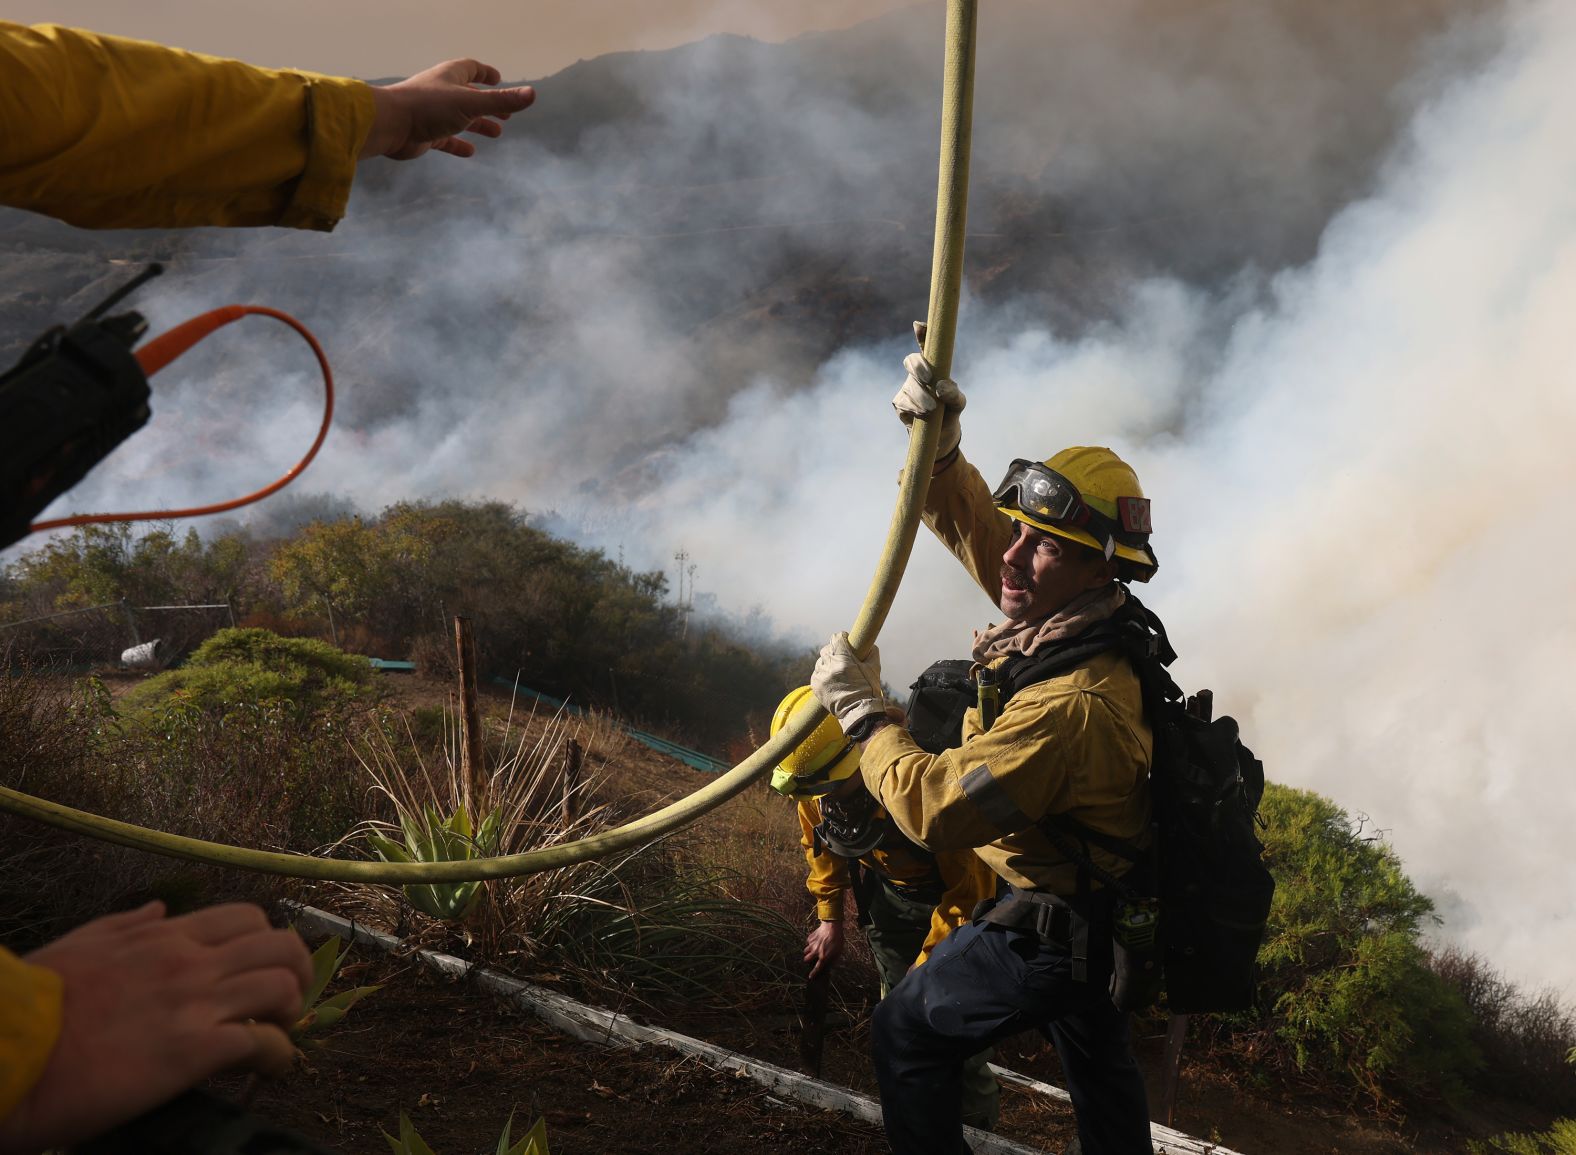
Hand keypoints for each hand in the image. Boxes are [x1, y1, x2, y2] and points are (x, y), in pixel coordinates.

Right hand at [0, 902, 313, 1152]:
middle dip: (298, 971)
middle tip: (290, 1000)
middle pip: (279, 945)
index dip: (267, 941)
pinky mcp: (193, 1051)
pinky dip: (279, 1056)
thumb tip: (160, 907)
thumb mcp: (82, 944)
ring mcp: (195, 1004)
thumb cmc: (34, 1004)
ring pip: (283, 987)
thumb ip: (127, 924)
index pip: (245, 918)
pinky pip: (262, 1043)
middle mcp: (189, 962)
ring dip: (293, 1012)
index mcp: (163, 936)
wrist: (7, 1052)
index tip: (266, 967)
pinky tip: (272, 1068)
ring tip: (280, 1033)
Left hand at [361, 58, 535, 160]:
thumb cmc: (430, 107)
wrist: (391, 125)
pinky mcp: (425, 134)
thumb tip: (532, 94)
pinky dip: (459, 144)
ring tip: (496, 133)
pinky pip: (446, 139)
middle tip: (506, 115)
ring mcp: (432, 114)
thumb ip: (501, 100)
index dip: (486, 74)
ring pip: (460, 118)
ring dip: (478, 124)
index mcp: (450, 77)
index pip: (471, 69)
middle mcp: (441, 92)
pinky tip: (470, 152)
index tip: (499, 79)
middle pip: (469, 95)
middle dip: (488, 104)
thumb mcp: (471, 103)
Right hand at [804, 920, 844, 978]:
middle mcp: (815, 952)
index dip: (813, 973)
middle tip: (812, 957)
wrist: (832, 926)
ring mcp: (812, 945)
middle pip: (806, 959)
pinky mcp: (810, 938)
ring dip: (808, 951)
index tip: (810, 977)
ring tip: (814, 948)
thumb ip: (833, 960)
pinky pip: (808, 943)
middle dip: (808, 960)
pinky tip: (816, 940)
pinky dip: (811, 943)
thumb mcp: (838, 952)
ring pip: (805, 951)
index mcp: (823, 956)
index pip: (817, 968)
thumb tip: (829, 965)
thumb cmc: (837, 940)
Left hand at [811, 632, 885, 733]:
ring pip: (820, 662)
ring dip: (828, 663)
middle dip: (834, 650)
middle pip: (827, 649)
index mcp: (844, 660)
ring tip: (837, 671)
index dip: (842, 637)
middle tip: (842, 657)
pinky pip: (816, 674)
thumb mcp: (874, 668)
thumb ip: (871, 652)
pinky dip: (823, 675)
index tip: (846, 640)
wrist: (858, 712)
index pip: (837, 638)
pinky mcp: (815, 686)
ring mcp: (821, 677)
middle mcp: (830, 667)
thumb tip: (869, 645)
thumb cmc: (868, 690)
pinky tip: (832, 680)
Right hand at [891, 324, 965, 457]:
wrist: (939, 439)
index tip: (919, 325)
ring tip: (932, 410)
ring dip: (921, 397)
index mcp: (933, 368)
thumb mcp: (959, 404)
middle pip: (912, 361)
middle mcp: (917, 374)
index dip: (922, 334)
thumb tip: (940, 387)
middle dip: (919, 367)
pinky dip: (914, 408)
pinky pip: (903, 402)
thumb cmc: (950, 414)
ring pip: (910, 386)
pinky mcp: (899, 403)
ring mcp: (906, 388)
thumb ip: (954, 394)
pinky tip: (923, 415)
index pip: (926, 347)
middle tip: (929, 379)